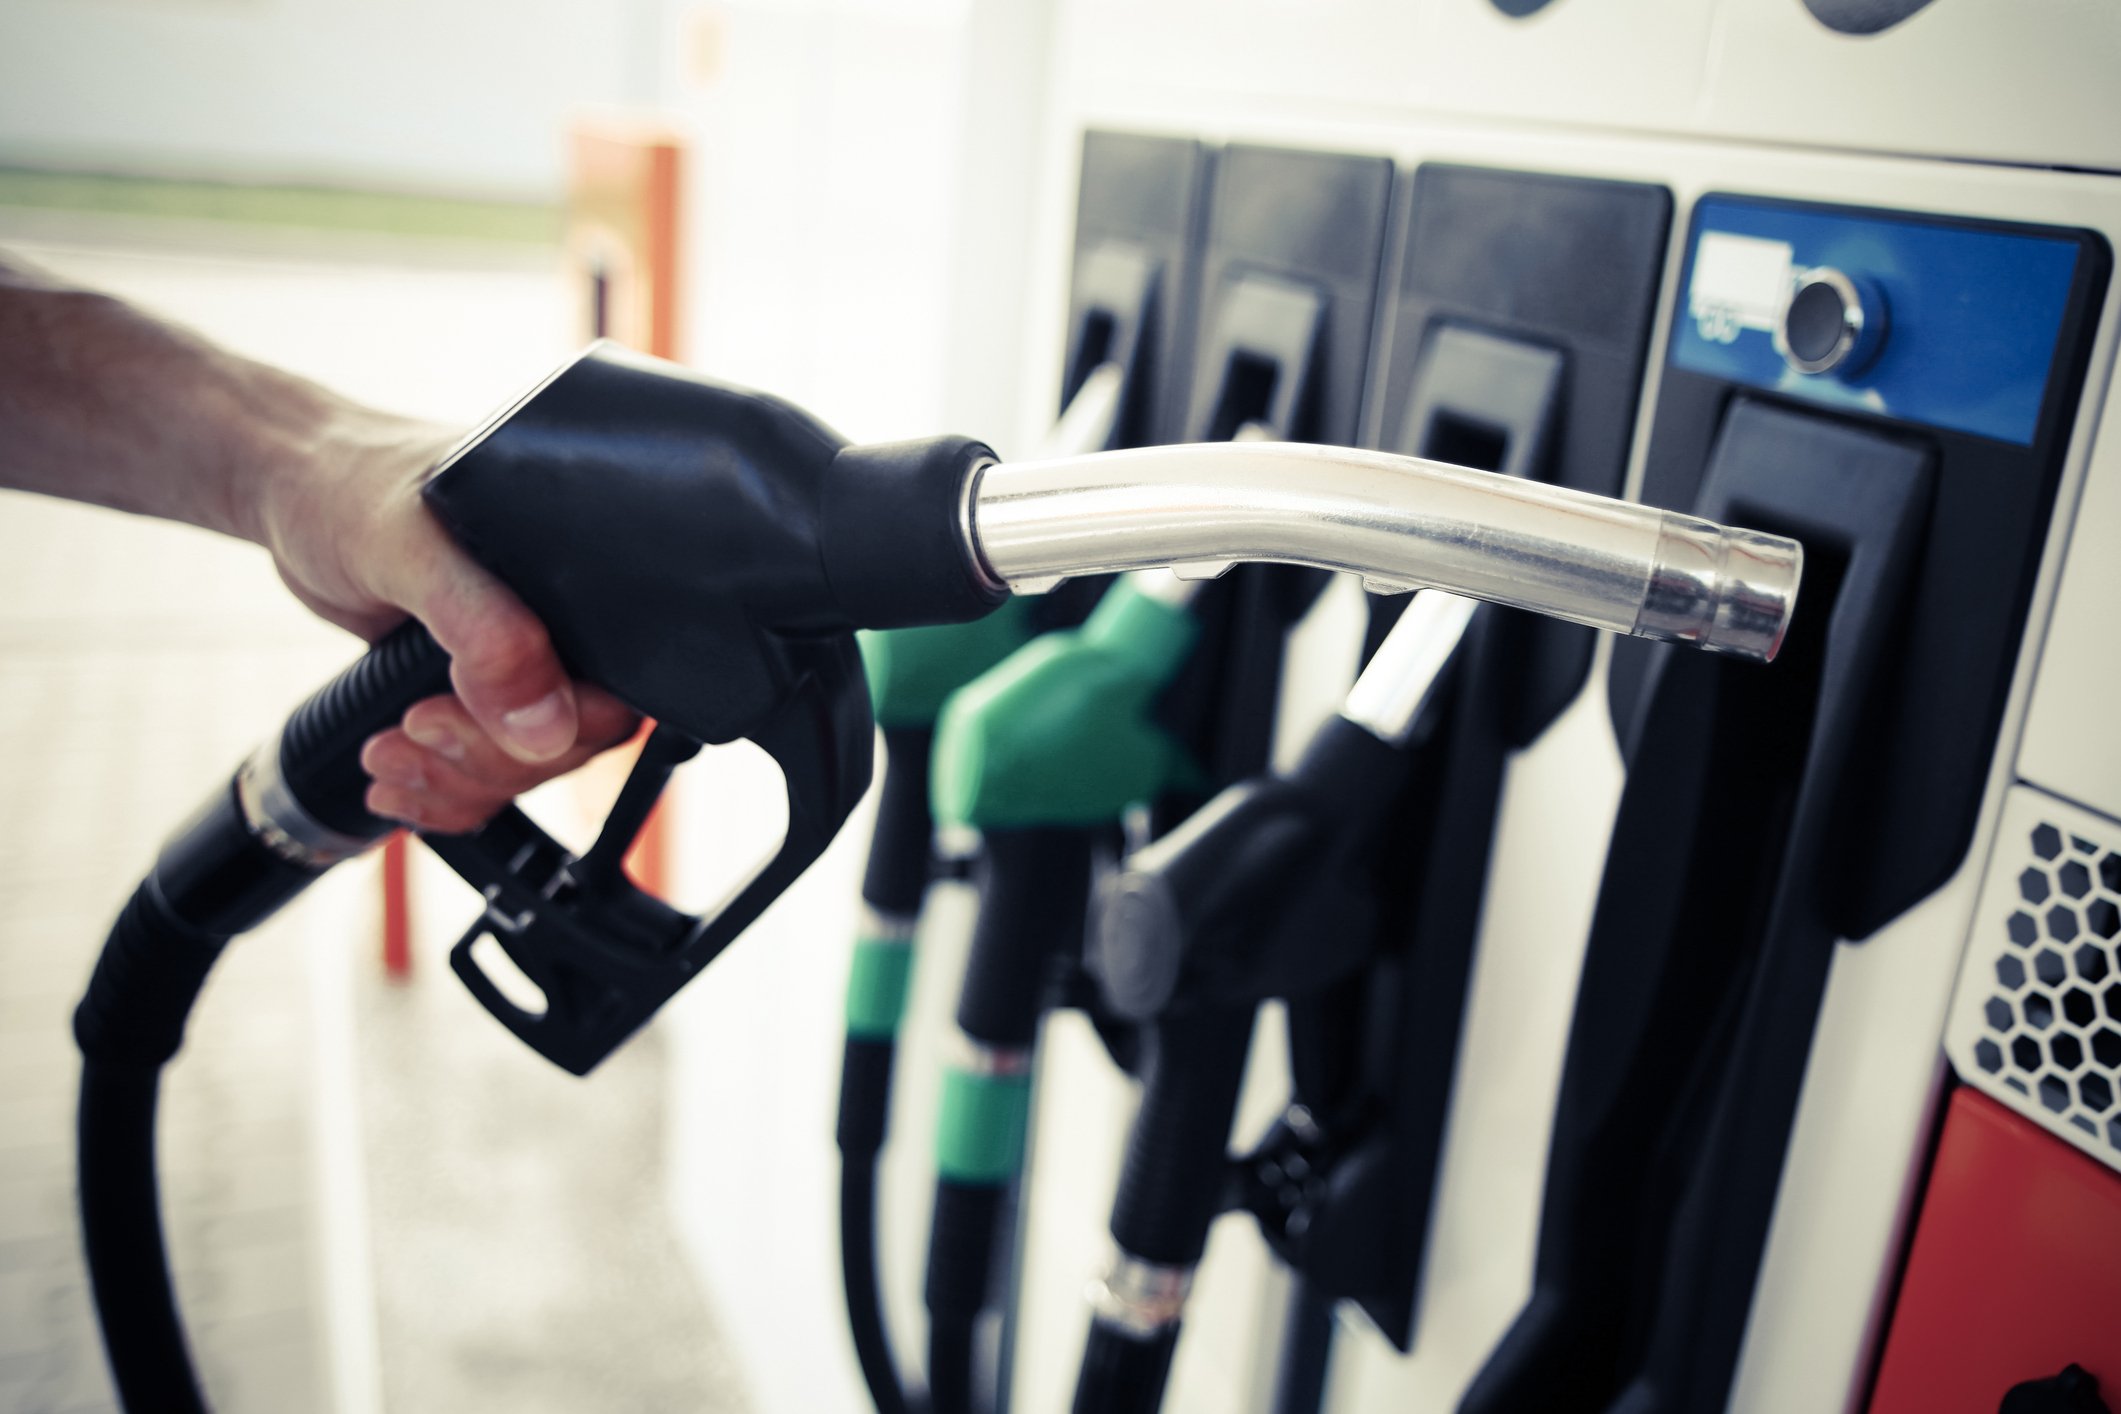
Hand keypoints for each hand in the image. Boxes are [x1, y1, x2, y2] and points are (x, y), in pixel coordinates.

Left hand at [253, 408, 640, 828]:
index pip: (620, 684)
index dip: (563, 725)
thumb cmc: (348, 486)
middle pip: (576, 737)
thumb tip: (548, 728)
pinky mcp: (478, 685)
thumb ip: (485, 633)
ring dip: (457, 777)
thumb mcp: (413, 551)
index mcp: (581, 574)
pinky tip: (401, 778)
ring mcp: (521, 656)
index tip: (473, 713)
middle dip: (490, 756)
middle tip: (416, 725)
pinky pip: (491, 766)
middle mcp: (562, 619)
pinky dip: (448, 789)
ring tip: (386, 753)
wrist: (288, 485)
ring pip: (530, 762)